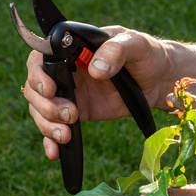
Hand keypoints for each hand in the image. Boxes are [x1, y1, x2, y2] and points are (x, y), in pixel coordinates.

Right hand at [22, 26, 167, 159]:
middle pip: (35, 89)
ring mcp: (70, 94)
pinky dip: (50, 142)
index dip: (37, 75)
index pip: (40, 59)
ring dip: (47, 125)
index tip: (49, 90)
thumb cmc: (146, 53)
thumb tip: (96, 69)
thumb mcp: (135, 44)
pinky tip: (55, 152)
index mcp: (71, 49)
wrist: (160, 80)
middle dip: (45, 106)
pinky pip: (56, 127)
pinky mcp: (79, 114)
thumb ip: (116, 50)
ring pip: (41, 111)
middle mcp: (64, 72)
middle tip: (71, 115)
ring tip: (65, 135)